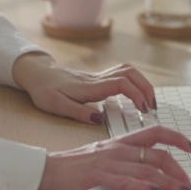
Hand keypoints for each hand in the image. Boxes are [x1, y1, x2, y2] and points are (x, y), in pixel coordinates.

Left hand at [11, 53, 156, 123]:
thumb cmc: (44, 91)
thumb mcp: (56, 105)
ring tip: (149, 102)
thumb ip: (78, 112)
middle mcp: (97, 79)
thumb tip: (99, 119)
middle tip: (152, 107)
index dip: (136, 94)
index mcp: (89, 87)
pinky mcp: (98, 79)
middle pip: (130, 73)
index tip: (144, 109)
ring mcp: (98, 77)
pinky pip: (122, 75)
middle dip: (146, 88)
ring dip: (142, 83)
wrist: (37, 74)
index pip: (121, 84)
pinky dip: (135, 83)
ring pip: (128, 70)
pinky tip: (136, 97)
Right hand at [34, 126, 190, 189]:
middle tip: (190, 186)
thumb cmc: (73, 167)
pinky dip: (143, 186)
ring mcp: (110, 163)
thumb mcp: (102, 157)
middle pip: (157, 155)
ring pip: (148, 169)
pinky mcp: (99, 178)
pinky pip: (126, 181)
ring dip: (171, 183)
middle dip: (180, 171)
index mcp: (120, 143)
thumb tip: (147, 174)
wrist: (47, 171)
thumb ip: (124, 163)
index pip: (154, 133)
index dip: (177, 138)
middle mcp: (118, 150)